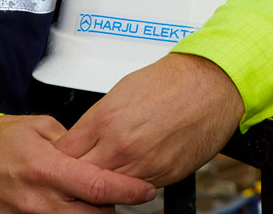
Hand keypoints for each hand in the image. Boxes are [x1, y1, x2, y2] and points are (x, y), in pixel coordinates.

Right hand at [0, 115, 156, 213]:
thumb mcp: (40, 128)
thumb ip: (74, 142)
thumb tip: (98, 150)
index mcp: (48, 168)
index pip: (99, 186)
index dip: (129, 190)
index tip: (145, 190)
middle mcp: (40, 199)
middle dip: (112, 206)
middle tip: (117, 193)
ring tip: (91, 199)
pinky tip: (69, 206)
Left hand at [56, 52, 245, 188]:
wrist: (211, 84)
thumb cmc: (171, 81)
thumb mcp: (122, 91)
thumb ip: (98, 120)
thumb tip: (83, 138)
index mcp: (105, 120)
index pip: (64, 154)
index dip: (61, 159)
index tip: (64, 160)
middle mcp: (120, 146)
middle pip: (80, 177)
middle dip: (77, 177)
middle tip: (81, 172)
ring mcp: (142, 164)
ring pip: (107, 190)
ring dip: (104, 184)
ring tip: (110, 172)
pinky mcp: (163, 176)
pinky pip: (135, 190)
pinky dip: (130, 185)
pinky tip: (133, 171)